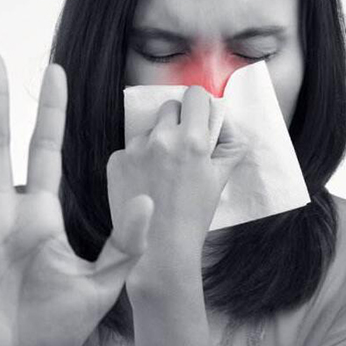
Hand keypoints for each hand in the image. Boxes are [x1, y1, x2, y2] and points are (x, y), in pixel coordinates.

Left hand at [107, 86, 246, 293]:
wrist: (159, 250)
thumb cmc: (194, 216)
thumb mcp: (220, 180)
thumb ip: (229, 146)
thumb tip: (223, 122)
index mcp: (191, 140)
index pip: (195, 95)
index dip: (199, 105)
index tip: (199, 117)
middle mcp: (161, 138)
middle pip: (169, 107)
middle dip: (178, 121)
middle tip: (182, 147)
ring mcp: (135, 149)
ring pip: (148, 130)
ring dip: (156, 142)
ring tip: (161, 174)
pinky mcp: (116, 161)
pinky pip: (130, 149)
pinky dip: (137, 160)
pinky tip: (144, 183)